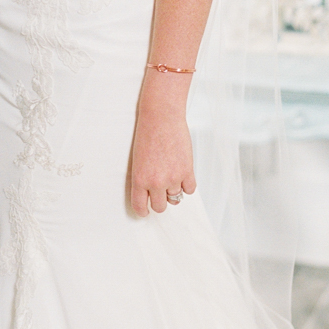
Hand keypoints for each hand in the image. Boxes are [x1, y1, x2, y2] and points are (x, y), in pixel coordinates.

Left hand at [128, 95, 195, 216]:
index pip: (140, 207)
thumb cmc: (148, 134)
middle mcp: (156, 182)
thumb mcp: (138, 160)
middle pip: (160, 207)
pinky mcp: (187, 171)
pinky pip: (190, 190)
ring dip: (174, 190)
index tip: (146, 210)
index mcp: (139, 179)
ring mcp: (173, 178)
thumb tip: (152, 194)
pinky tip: (183, 174)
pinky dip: (187, 184)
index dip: (143, 211)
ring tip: (171, 174)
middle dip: (160, 201)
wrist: (161, 117)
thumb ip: (145, 179)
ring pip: (176, 198)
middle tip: (160, 192)